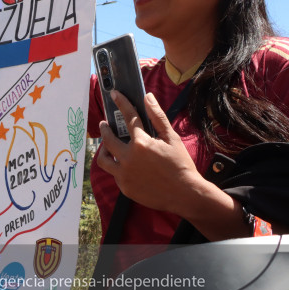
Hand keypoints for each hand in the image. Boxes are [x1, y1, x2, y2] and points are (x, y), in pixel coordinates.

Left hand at [96, 91, 205, 215]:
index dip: (121, 103)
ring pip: (103, 160)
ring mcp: (124, 175)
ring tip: (106, 147)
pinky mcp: (124, 188)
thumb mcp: (172, 138)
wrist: (185, 194)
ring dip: (103, 151)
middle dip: (105, 129)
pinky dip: (117, 167)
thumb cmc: (180, 164)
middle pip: (108, 139)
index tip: (115, 94)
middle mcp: (128, 158)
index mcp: (141, 143)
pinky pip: (114, 174)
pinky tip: (124, 164)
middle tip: (104, 124)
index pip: (128, 117)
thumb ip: (158, 117)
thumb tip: (148, 97)